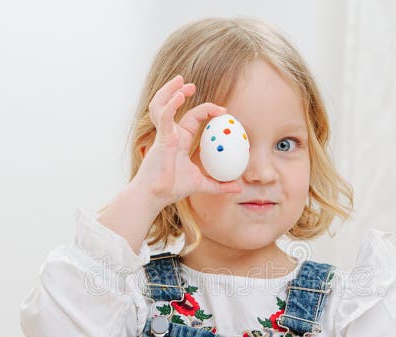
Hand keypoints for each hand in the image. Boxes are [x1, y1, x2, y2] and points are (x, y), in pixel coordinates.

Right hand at [133, 74, 241, 208]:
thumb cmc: (172, 188)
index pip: (193, 118)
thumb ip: (219, 185)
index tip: (223, 111)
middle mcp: (171, 134)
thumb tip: (239, 188)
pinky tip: (179, 97)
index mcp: (180, 141)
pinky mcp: (161, 138)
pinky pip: (165, 117)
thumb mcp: (201, 184)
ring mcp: (165, 134)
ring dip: (170, 91)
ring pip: (163, 105)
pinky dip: (171, 106)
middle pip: (172, 105)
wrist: (156, 195)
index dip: (206, 111)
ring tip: (181, 81)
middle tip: (192, 85)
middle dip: (180, 91)